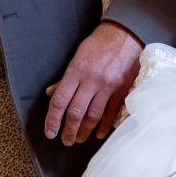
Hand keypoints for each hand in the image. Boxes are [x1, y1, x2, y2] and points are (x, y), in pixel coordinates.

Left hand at [44, 23, 143, 144]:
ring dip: (84, 131)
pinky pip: (111, 113)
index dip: (53, 119)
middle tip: (65, 140)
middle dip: (68, 130)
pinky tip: (98, 134)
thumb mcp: (77, 57)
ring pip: (93, 116)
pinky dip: (104, 126)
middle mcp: (91, 80)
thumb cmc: (98, 45)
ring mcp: (108, 86)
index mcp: (76, 71)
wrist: (125, 35)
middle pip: (75, 112)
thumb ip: (65, 78)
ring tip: (78, 139)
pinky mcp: (122, 89)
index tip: (50, 132)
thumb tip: (51, 94)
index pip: (60, 100)